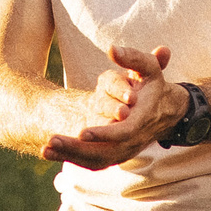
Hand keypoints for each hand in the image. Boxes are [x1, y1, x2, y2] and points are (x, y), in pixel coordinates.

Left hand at [44, 43, 188, 169]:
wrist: (166, 111)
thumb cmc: (154, 86)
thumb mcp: (149, 68)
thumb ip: (133, 58)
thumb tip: (112, 49)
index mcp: (142, 120)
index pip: (123, 133)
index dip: (103, 134)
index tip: (82, 132)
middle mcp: (133, 141)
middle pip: (104, 152)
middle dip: (77, 149)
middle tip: (52, 141)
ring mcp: (124, 151)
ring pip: (95, 160)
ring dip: (69, 156)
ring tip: (45, 149)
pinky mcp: (115, 156)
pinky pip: (91, 162)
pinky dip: (71, 159)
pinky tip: (49, 153)